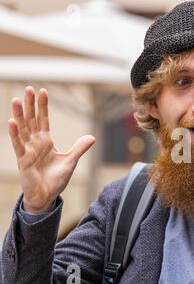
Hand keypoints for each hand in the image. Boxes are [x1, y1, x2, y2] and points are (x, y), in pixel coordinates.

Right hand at [8, 86, 95, 212]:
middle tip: (28, 88)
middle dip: (30, 104)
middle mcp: (35, 143)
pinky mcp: (22, 160)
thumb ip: (79, 148)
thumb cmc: (56, 179)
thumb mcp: (71, 161)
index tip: (42, 91)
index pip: (43, 119)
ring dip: (19, 114)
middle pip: (32, 120)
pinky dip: (15, 134)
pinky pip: (18, 144)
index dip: (43, 106)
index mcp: (46, 141)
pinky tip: (12, 122)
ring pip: (22, 129)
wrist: (47, 196)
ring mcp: (27, 150)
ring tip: (16, 99)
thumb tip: (92, 137)